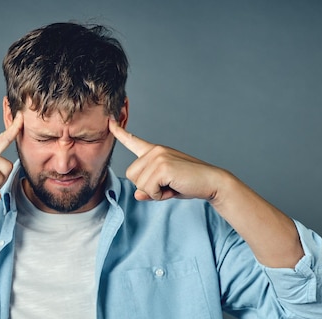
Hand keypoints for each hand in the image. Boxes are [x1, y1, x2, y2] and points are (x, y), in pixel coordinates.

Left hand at [109, 118, 226, 201]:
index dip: (119, 132)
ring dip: (155, 192)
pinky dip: (160, 195)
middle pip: (131, 175)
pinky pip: (149, 190)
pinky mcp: (162, 167)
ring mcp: (158, 157)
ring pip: (139, 184)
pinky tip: (174, 187)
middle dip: (147, 186)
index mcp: (154, 151)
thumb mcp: (164, 187)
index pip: (133, 140)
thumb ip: (149, 189)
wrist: (212, 182)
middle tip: (168, 185)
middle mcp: (154, 151)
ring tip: (172, 185)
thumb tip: (138, 194)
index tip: (110, 121)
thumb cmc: (189, 183)